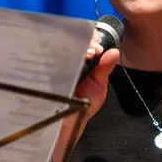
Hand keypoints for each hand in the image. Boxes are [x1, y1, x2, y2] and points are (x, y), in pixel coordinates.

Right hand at [43, 30, 120, 161]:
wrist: (69, 122)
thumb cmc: (83, 106)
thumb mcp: (98, 86)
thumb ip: (105, 68)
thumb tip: (115, 52)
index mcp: (82, 60)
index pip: (86, 42)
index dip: (92, 38)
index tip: (99, 44)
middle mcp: (69, 61)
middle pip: (74, 42)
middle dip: (86, 41)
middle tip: (95, 49)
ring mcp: (57, 67)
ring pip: (63, 49)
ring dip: (77, 47)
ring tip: (89, 53)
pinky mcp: (47, 75)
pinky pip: (52, 62)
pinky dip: (62, 57)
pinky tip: (73, 59)